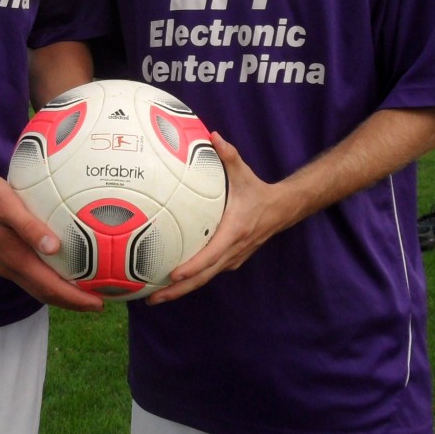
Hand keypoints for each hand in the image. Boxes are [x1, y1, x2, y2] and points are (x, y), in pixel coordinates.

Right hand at [0, 170, 104, 312]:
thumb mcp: (8, 204)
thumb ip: (29, 227)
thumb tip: (55, 247)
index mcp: (15, 259)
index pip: (51, 288)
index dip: (76, 299)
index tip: (99, 304)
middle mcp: (11, 268)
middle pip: (47, 294)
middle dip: (74, 302)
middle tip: (100, 304)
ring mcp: (5, 265)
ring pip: (38, 288)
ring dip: (62, 295)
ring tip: (85, 293)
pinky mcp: (3, 257)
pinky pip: (31, 278)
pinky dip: (50, 283)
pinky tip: (61, 271)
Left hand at [147, 131, 292, 305]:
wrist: (281, 209)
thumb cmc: (258, 191)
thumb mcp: (244, 172)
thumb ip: (228, 154)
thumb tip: (212, 135)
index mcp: (234, 231)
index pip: (211, 254)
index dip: (192, 266)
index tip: (173, 274)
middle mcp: (233, 250)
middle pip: (203, 277)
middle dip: (177, 290)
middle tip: (152, 298)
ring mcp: (232, 258)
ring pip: (205, 279)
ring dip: (181, 290)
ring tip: (155, 298)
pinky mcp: (231, 260)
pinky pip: (208, 273)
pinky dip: (191, 281)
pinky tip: (171, 284)